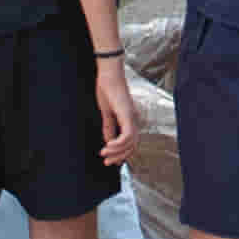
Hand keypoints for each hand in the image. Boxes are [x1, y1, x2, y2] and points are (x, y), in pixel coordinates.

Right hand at [86, 48, 141, 169]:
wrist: (108, 75)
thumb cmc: (107, 90)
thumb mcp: (106, 112)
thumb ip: (109, 127)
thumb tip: (109, 141)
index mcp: (129, 119)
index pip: (131, 142)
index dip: (122, 154)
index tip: (112, 161)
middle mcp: (133, 120)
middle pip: (132, 146)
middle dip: (120, 157)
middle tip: (107, 163)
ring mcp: (132, 117)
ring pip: (131, 143)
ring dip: (117, 152)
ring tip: (104, 154)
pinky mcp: (127, 115)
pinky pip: (127, 136)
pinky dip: (118, 144)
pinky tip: (108, 146)